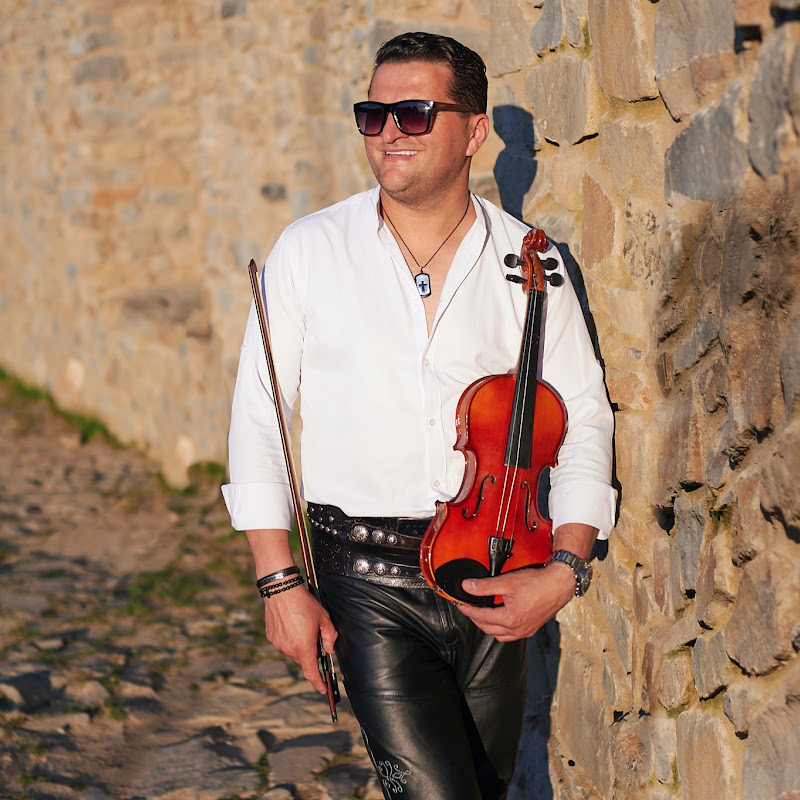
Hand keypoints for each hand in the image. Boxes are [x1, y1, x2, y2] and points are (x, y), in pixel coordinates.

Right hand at [262, 585, 337, 693]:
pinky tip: (292, 623)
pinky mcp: (271, 637)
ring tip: (302, 624)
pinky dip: (290, 637)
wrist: (281, 590)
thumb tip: (329, 649)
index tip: (323, 689)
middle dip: (311, 652)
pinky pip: (284, 643)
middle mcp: (289, 649)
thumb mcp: (324, 618)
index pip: (311, 672)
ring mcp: (278, 644)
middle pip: (304, 659)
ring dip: (300, 643)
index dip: (318, 683)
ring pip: (293, 651)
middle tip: (316, 635)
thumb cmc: (303, 603)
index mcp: (303, 647)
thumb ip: (329, 637)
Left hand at [457, 565, 575, 640]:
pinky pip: (511, 635)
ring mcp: (525, 631)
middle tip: (468, 608)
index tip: (460, 604)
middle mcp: (518, 629)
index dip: (468, 610)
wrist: (560, 584)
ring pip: (499, 635)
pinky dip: (501, 629)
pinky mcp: (531, 629)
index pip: (481, 617)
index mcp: (510, 619)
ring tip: (482, 613)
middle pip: (488, 629)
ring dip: (488, 626)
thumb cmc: (537, 582)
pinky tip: (499, 618)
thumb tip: (467, 586)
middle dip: (476, 619)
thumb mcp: (507, 581)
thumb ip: (484, 586)